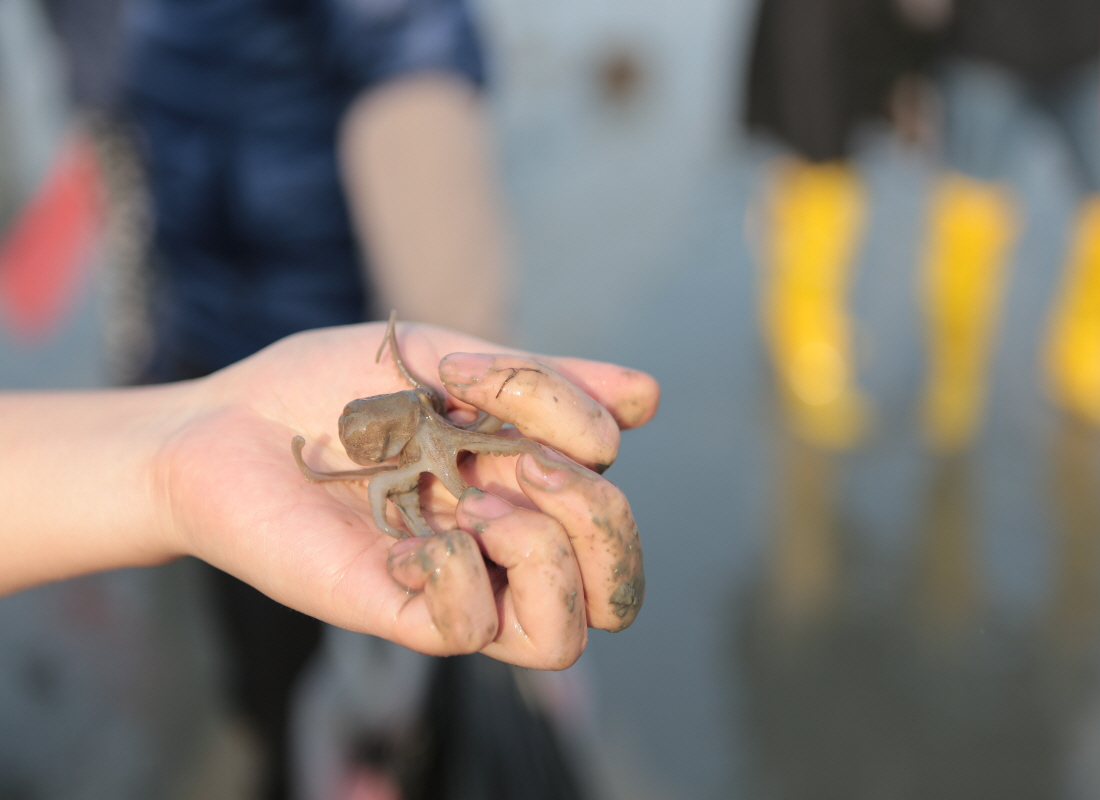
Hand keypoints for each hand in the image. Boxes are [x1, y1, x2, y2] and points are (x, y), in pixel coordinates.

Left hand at [156, 321, 658, 668]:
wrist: (231, 421)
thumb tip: (651, 396)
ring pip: (567, 634)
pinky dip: (460, 575)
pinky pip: (472, 632)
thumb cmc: (336, 388)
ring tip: (481, 504)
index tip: (482, 377)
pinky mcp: (395, 610)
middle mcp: (501, 544)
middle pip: (618, 584)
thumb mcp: (452, 362)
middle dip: (601, 517)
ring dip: (549, 555)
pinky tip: (413, 536)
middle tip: (526, 462)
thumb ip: (547, 384)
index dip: (588, 429)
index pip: (609, 498)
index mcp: (521, 484)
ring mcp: (454, 583)